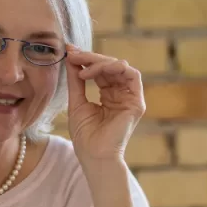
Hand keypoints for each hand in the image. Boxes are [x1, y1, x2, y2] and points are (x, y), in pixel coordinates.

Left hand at [65, 47, 145, 162]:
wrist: (93, 155)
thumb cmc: (85, 136)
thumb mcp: (76, 102)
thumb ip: (76, 80)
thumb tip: (70, 57)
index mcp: (108, 96)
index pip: (100, 72)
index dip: (86, 59)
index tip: (70, 51)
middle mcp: (121, 95)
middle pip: (110, 67)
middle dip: (91, 58)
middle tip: (73, 54)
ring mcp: (130, 98)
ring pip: (121, 67)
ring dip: (101, 62)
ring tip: (82, 66)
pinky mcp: (136, 103)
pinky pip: (132, 76)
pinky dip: (115, 68)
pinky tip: (95, 71)